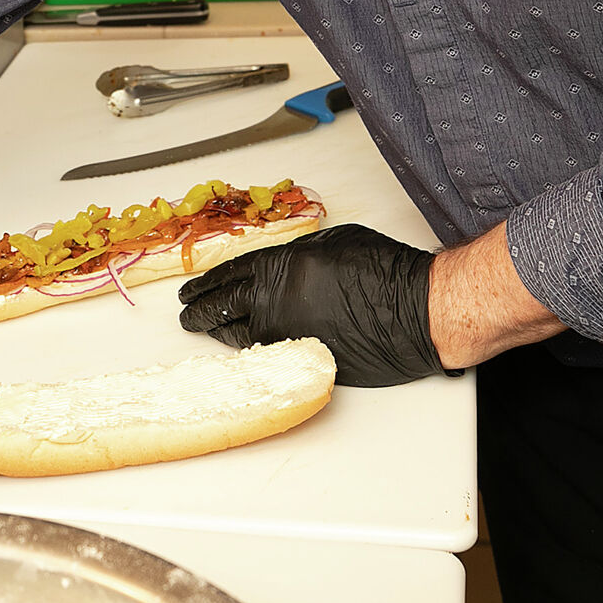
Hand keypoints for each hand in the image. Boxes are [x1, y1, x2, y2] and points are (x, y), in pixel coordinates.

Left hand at [178, 224, 444, 386]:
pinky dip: (250, 350)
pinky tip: (243, 347)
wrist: (416, 311)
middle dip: (200, 309)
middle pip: (223, 307)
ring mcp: (288, 336)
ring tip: (207, 328)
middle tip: (186, 312)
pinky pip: (267, 355)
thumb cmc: (385, 270)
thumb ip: (299, 253)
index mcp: (281, 267)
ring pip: (239, 335)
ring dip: (220, 331)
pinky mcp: (304, 360)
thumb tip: (282, 262)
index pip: (229, 275)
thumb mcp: (334, 241)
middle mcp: (276, 302)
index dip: (206, 282)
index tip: (191, 288)